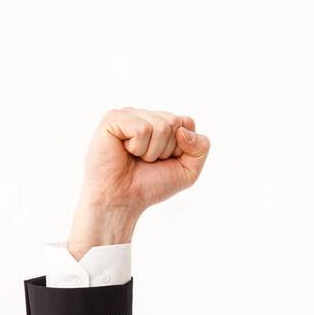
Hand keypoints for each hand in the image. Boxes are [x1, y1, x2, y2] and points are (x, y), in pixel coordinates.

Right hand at [68, 107, 210, 259]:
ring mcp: (129, 114)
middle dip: (167, 150)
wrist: (121, 200)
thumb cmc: (150, 185)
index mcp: (162, 123)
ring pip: (161, 127)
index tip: (165, 160)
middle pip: (176, 123)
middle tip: (147, 161)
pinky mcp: (113, 118)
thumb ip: (200, 148)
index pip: (187, 122)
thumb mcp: (188, 170)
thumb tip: (183, 130)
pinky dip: (137, 148)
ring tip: (136, 157)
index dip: (182, 147)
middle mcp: (146, 115)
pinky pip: (142, 129)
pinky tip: (125, 151)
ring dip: (152, 152)